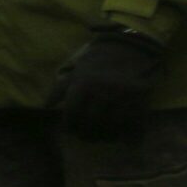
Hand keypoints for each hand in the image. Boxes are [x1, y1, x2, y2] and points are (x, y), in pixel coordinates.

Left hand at [49, 26, 165, 136]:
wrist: (130, 48)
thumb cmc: (98, 62)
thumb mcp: (76, 71)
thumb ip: (59, 89)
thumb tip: (46, 107)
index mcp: (83, 82)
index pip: (72, 112)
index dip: (69, 124)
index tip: (70, 130)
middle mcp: (102, 89)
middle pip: (90, 121)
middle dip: (85, 133)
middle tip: (84, 136)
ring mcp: (122, 95)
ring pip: (111, 125)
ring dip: (105, 136)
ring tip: (101, 138)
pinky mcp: (140, 99)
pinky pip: (133, 124)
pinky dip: (128, 135)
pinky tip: (122, 138)